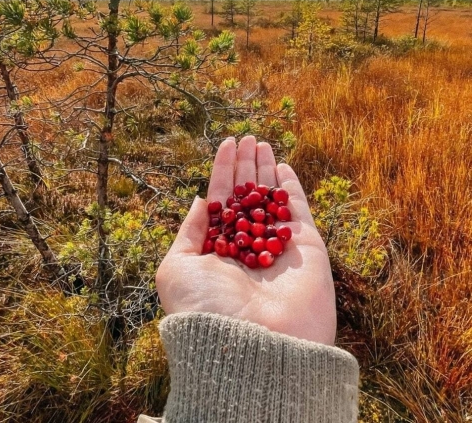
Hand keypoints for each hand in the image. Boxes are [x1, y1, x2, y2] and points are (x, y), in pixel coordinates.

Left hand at [156, 136, 336, 344]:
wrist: (253, 347)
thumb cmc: (206, 309)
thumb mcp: (176, 268)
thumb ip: (189, 232)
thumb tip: (200, 201)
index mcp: (217, 250)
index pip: (220, 201)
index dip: (222, 171)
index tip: (226, 143)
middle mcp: (247, 247)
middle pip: (247, 195)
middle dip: (245, 166)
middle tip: (247, 137)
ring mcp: (277, 247)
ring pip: (271, 198)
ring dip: (266, 169)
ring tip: (261, 142)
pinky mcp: (306, 249)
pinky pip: (298, 211)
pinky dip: (291, 188)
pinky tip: (282, 166)